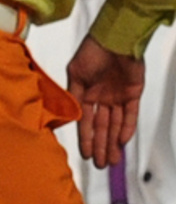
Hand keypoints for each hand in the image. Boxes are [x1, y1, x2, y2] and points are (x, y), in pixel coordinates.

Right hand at [66, 34, 144, 169]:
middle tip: (101, 165)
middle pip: (102, 127)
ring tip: (112, 160)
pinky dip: (127, 128)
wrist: (116, 38)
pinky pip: (130, 115)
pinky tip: (123, 141)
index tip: (86, 155)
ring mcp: (117, 97)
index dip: (86, 139)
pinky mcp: (133, 93)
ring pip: (115, 124)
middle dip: (101, 147)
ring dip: (113, 142)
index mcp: (85, 93)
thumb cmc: (93, 51)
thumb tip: (70, 116)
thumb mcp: (76, 73)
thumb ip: (74, 95)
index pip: (85, 122)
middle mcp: (101, 98)